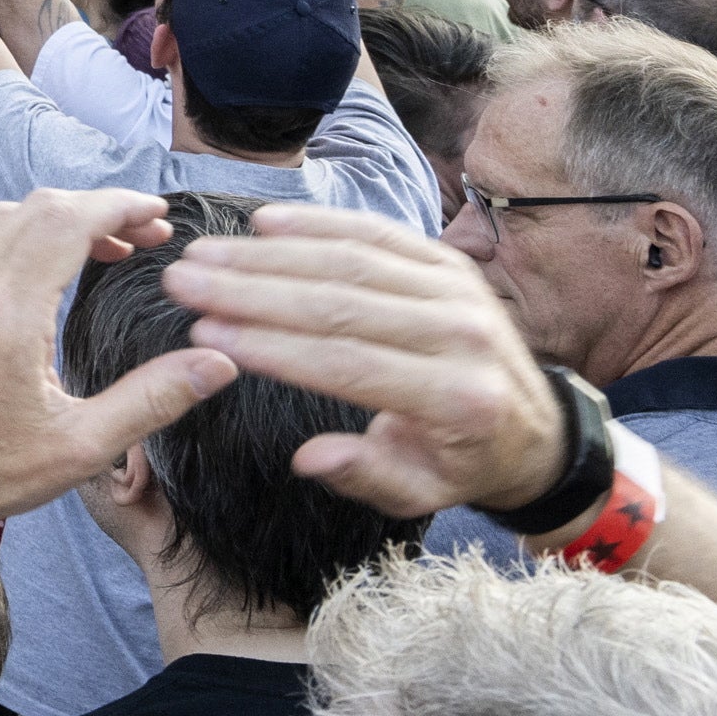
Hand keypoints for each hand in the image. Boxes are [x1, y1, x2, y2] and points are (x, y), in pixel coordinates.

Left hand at [0, 190, 236, 572]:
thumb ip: (153, 399)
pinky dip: (6, 231)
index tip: (157, 214)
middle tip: (141, 237)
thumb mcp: (80, 446)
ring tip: (98, 249)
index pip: (69, 219)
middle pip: (38, 207)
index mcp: (6, 309)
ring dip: (51, 219)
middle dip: (97, 211)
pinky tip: (31, 262)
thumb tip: (218, 362)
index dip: (120, 205)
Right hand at [158, 203, 569, 520]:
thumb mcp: (421, 493)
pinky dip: (317, 223)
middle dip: (251, 290)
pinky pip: (376, 233)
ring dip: (268, 255)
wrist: (533, 428)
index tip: (207, 335)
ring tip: (204, 254)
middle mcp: (463, 335)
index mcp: (457, 398)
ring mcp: (459, 290)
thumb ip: (368, 475)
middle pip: (341, 303)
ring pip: (351, 261)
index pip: (348, 364)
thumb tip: (309, 457)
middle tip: (183, 283)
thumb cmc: (461, 464)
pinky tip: (264, 222)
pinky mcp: (450, 262)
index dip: (273, 348)